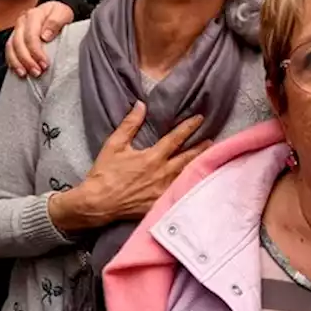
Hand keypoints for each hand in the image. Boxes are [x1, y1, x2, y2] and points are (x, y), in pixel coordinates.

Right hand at [6, 1, 74, 78]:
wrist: (54, 13)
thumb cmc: (59, 14)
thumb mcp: (63, 13)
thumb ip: (55, 22)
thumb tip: (45, 36)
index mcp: (33, 14)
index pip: (31, 35)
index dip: (36, 52)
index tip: (45, 64)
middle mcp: (22, 21)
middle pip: (18, 43)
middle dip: (27, 60)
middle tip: (37, 72)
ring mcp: (16, 29)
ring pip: (11, 48)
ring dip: (17, 63)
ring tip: (26, 74)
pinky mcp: (14, 38)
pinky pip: (9, 51)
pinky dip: (12, 62)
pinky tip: (19, 71)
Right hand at [51, 103, 209, 231]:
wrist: (98, 203)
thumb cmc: (105, 174)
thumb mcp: (114, 144)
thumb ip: (130, 124)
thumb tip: (141, 105)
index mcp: (153, 158)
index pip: (176, 139)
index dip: (189, 127)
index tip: (200, 119)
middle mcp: (162, 174)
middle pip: (187, 158)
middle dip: (200, 147)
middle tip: (211, 140)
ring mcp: (163, 191)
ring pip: (186, 175)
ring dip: (197, 165)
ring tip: (208, 158)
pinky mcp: (159, 204)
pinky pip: (178, 193)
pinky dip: (188, 185)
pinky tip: (194, 182)